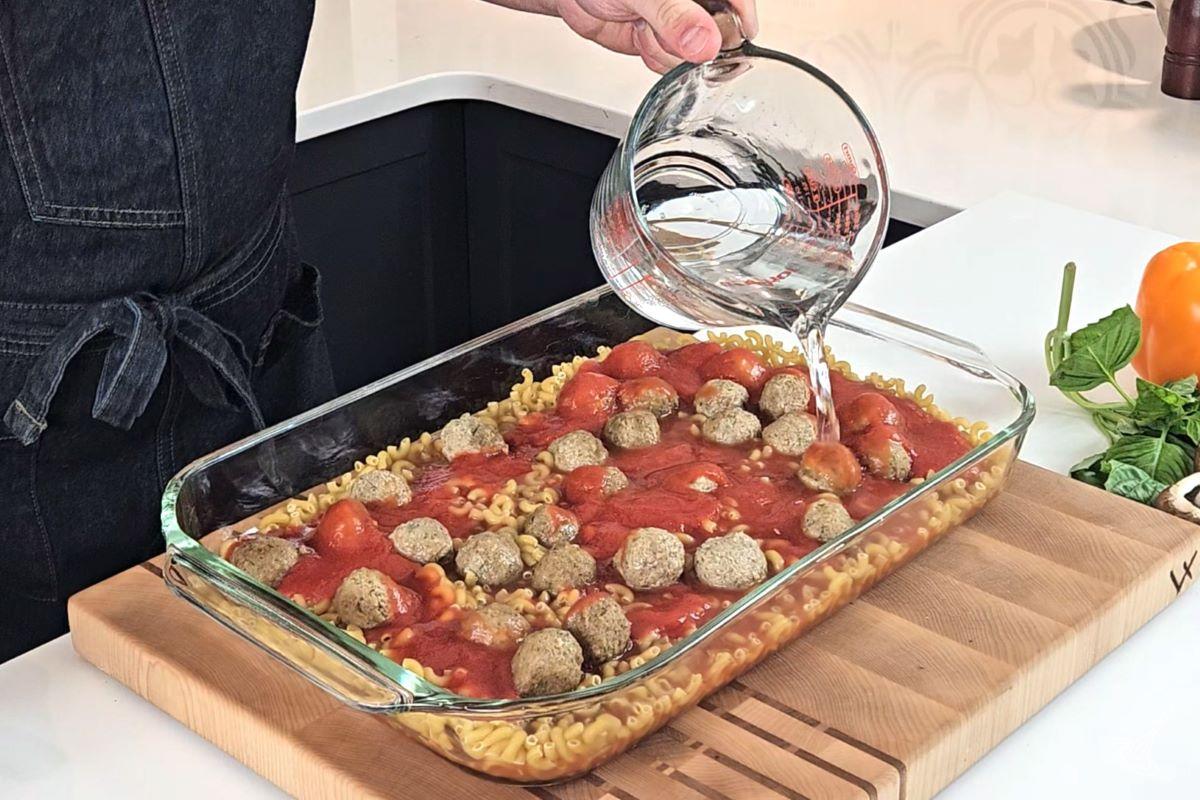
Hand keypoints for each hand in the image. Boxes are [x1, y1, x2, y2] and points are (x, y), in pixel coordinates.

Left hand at [554, 0, 758, 72]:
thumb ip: (673, 15)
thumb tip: (705, 42)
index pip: (738, 1)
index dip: (742, 21)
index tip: (738, 39)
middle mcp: (693, 2)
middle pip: (720, 34)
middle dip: (691, 41)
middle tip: (661, 27)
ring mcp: (680, 23)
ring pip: (696, 55)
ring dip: (666, 50)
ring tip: (644, 26)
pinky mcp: (663, 42)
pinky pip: (673, 65)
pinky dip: (655, 59)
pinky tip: (640, 38)